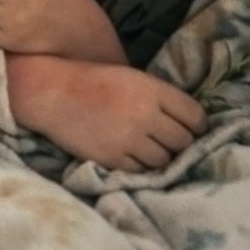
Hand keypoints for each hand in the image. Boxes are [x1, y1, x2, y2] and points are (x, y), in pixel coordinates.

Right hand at [7, 56, 207, 172]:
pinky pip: (142, 171)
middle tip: (169, 141)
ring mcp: (130, 139)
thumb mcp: (133, 78)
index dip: (197, 125)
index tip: (191, 128)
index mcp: (154, 90)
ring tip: (148, 148)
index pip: (195, 116)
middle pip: (183, 141)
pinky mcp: (114, 159)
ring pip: (164, 160)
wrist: (53, 92)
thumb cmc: (94, 81)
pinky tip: (132, 155)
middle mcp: (147, 115)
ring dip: (161, 157)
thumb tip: (189, 121)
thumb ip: (160, 97)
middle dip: (180, 143)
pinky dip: (141, 166)